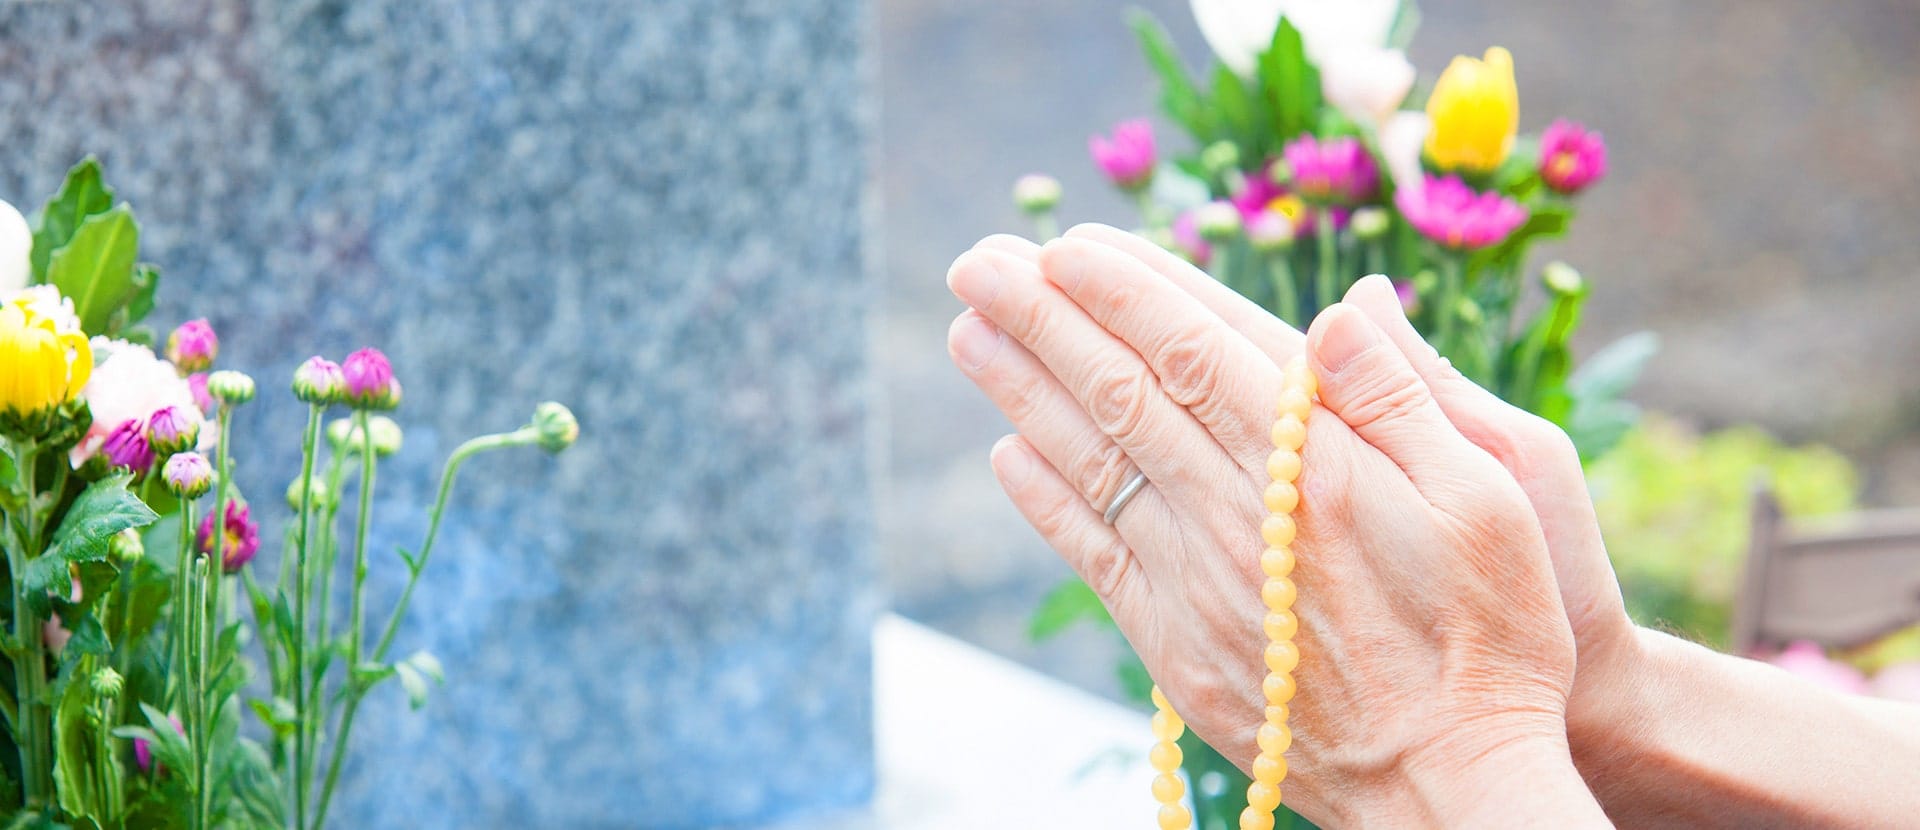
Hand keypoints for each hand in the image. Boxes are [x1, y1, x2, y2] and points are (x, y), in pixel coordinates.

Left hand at [946, 233, 1601, 824]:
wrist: (1450, 787)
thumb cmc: (1494, 637)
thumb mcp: (1499, 498)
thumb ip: (1406, 397)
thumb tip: (1342, 306)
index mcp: (1319, 465)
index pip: (1199, 350)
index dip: (1127, 290)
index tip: (1066, 241)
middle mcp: (1240, 516)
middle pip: (1125, 394)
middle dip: (1044, 318)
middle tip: (978, 262)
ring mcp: (1197, 582)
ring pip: (1093, 464)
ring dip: (1023, 391)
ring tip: (969, 331)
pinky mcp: (1176, 645)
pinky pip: (1093, 554)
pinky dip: (1045, 499)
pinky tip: (1008, 453)